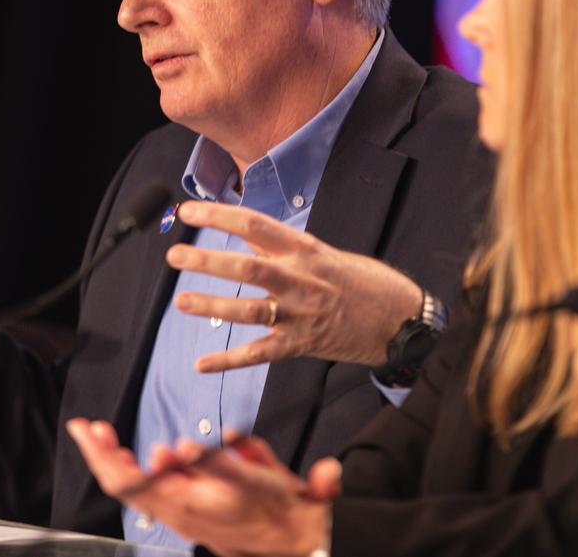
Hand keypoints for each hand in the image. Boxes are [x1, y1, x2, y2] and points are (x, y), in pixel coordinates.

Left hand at [67, 418, 335, 556]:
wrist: (291, 539)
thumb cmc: (273, 506)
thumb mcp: (253, 478)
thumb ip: (217, 462)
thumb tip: (184, 446)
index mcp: (186, 503)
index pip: (130, 482)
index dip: (107, 457)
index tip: (91, 429)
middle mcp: (175, 511)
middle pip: (123, 484)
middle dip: (101, 454)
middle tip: (86, 427)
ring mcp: (178, 513)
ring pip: (132, 488)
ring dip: (112, 459)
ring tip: (99, 433)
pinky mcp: (185, 511)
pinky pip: (147, 491)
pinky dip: (132, 468)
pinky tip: (128, 452)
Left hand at [167, 200, 423, 369]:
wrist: (403, 320)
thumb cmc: (365, 282)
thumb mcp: (326, 254)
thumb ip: (285, 249)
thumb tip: (247, 236)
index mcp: (306, 250)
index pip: (256, 226)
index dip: (219, 216)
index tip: (188, 211)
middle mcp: (302, 280)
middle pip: (247, 268)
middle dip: (207, 261)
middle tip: (175, 256)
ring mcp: (302, 314)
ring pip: (250, 310)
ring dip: (212, 306)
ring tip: (181, 302)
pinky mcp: (303, 345)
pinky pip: (261, 353)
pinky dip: (229, 361)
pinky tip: (201, 365)